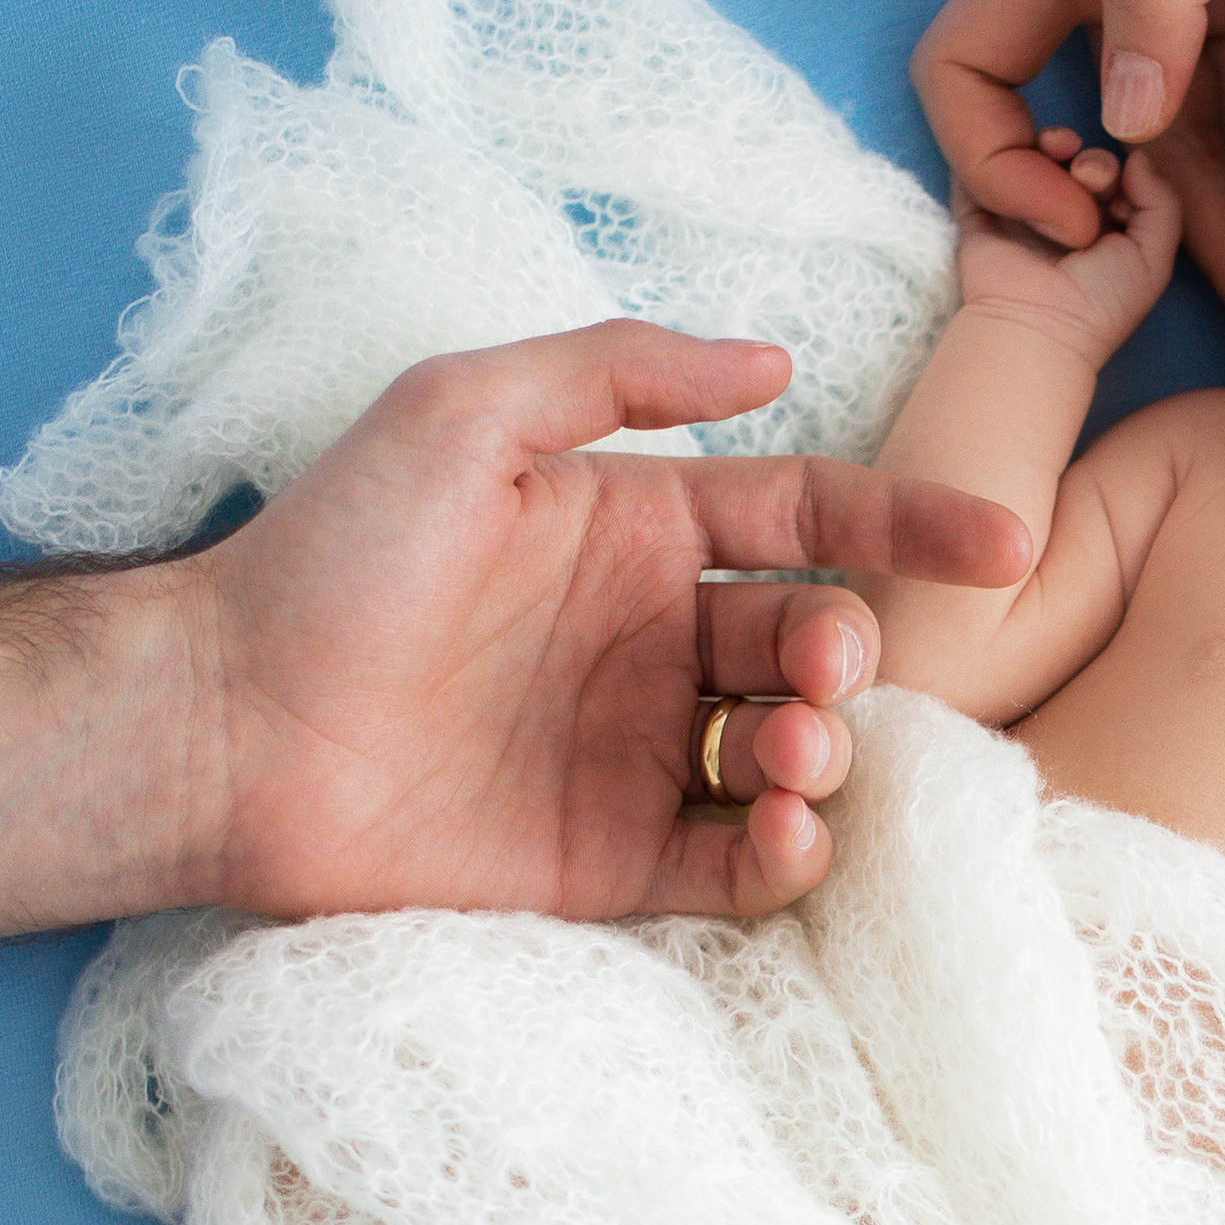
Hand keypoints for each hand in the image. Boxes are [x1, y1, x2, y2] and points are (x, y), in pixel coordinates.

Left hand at [184, 320, 1029, 920]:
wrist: (221, 723)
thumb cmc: (329, 555)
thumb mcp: (461, 413)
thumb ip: (617, 374)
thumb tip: (773, 360)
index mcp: (635, 530)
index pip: (808, 517)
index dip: (910, 523)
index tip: (1004, 541)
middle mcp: (650, 643)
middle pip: (812, 643)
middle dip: (848, 654)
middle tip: (816, 669)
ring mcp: (632, 757)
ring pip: (789, 757)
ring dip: (823, 754)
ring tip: (785, 752)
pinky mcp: (605, 863)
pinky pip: (733, 865)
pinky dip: (785, 855)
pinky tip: (784, 831)